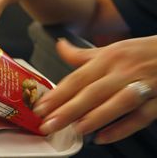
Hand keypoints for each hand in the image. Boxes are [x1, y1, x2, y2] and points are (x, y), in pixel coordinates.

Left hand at [34, 37, 156, 143]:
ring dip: (96, 117)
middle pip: (92, 92)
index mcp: (108, 59)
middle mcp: (122, 71)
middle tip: (48, 124)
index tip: (40, 107)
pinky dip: (123, 128)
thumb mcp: (111, 49)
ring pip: (117, 102)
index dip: (57, 94)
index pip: (78, 78)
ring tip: (76, 129)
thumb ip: (83, 54)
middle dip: (68, 109)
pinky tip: (104, 138)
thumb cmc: (141, 53)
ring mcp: (143, 85)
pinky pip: (141, 116)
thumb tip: (60, 46)